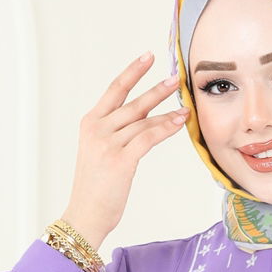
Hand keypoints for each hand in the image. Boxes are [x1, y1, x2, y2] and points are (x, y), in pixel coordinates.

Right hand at [61, 51, 189, 249]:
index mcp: (91, 123)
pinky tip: (178, 122)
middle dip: (157, 88)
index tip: (148, 57)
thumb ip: (117, 134)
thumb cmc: (96, 188)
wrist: (86, 214)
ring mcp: (108, 144)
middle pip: (132, 102)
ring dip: (167, 111)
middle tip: (176, 77)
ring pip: (143, 120)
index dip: (132, 72)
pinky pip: (148, 138)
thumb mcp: (100, 153)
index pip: (115, 90)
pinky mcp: (121, 160)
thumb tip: (142, 122)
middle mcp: (97, 129)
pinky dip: (165, 128)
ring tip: (185, 106)